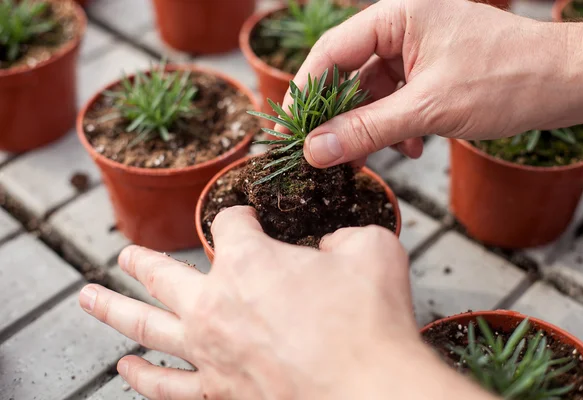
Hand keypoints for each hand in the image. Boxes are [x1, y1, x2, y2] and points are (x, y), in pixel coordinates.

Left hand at [79, 206, 494, 399]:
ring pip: (145, 326)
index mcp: (249, 260)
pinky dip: (144, 377)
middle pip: (162, 273)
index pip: (230, 223)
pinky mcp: (219, 393)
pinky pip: (168, 386)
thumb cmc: (369, 320)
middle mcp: (216, 303)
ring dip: (113, 310)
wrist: (370, 390)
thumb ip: (343, 237)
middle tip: (125, 255)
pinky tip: (127, 369)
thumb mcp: (370, 250)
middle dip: (142, 261)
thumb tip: (330, 246)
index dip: (240, 215)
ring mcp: (210, 351)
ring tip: (88, 299)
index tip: (250, 220)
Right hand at [288, 0, 582, 167]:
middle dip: (341, 119)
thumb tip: (314, 151)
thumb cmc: (508, 79)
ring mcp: (416, 49)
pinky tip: (411, 149)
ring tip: (376, 158)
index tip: (288, 131)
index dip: (305, 94)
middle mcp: (401, 27)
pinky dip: (396, 127)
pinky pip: (396, 100)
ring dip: (372, 129)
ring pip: (372, 93)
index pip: (330, 53)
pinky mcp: (430, 71)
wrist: (567, 83)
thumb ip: (366, 130)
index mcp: (395, 16)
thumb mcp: (428, 109)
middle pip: (348, 75)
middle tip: (326, 155)